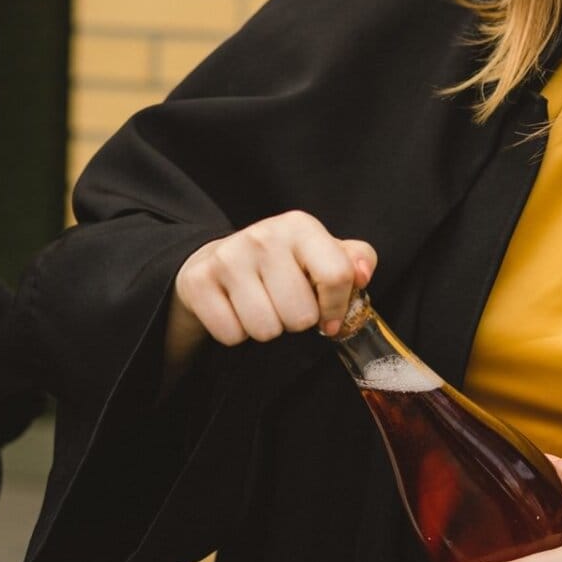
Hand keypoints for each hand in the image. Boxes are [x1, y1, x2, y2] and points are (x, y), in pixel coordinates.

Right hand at [165, 212, 376, 367]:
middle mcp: (263, 235)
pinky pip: (232, 335)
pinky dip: (236, 333)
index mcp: (300, 226)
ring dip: (268, 329)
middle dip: (296, 321)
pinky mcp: (198, 281)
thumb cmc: (284, 264)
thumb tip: (362, 274)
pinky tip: (236, 311)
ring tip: (262, 307)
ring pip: (266, 330)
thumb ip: (356, 260)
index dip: (337, 308)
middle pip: (300, 315)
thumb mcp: (324, 254)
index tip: (329, 319)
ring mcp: (227, 257)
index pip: (337, 276)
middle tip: (285, 305)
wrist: (219, 261)